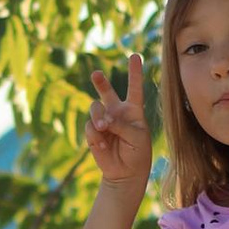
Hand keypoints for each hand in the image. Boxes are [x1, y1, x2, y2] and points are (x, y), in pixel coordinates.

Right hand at [83, 58, 153, 201]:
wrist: (126, 172)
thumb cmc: (138, 153)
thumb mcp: (137, 137)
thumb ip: (121, 125)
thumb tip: (101, 121)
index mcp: (133, 110)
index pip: (135, 88)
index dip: (135, 72)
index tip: (135, 56)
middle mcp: (117, 112)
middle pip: (106, 91)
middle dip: (101, 81)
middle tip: (96, 74)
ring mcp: (103, 121)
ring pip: (95, 108)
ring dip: (98, 117)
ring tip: (103, 128)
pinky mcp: (93, 133)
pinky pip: (90, 127)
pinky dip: (95, 135)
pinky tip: (102, 144)